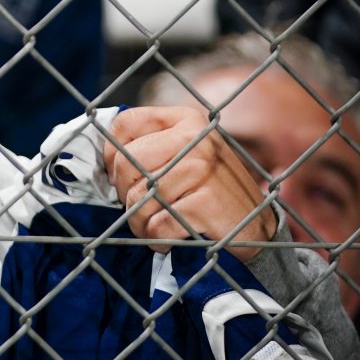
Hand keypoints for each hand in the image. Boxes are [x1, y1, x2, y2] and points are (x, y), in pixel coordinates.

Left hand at [103, 106, 274, 261]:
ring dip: (140, 223)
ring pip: (139, 199)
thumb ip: (149, 147)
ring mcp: (203, 169)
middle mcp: (196, 137)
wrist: (257, 226)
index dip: (112, 155)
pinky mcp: (206, 202)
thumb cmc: (209, 191)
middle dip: (125, 195)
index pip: (124, 124)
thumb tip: (102, 157)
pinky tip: (172, 239)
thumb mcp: (184, 155)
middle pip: (126, 163)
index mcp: (186, 120)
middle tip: (142, 209)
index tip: (123, 177)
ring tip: (157, 226)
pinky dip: (158, 239)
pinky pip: (157, 224)